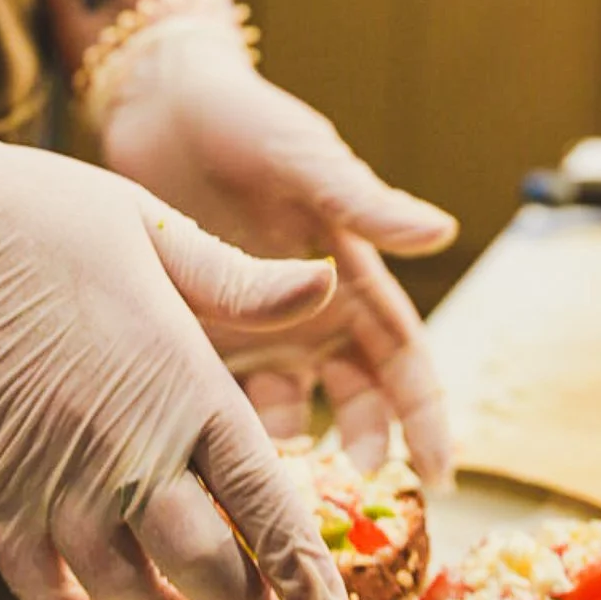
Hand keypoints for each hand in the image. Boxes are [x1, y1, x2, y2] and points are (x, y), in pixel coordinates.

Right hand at [0, 128, 349, 599]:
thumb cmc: (43, 214)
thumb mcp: (155, 229)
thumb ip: (241, 281)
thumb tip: (329, 285)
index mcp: (181, 381)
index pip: (265, 501)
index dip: (306, 572)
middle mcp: (125, 446)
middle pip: (206, 567)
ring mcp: (53, 480)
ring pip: (130, 595)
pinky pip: (41, 591)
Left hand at [96, 24, 459, 483]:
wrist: (157, 103)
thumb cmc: (244, 120)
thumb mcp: (304, 159)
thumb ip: (362, 201)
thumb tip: (443, 231)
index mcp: (349, 276)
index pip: (404, 359)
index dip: (426, 418)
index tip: (437, 475)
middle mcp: (308, 314)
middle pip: (356, 401)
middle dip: (363, 451)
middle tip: (351, 497)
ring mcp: (251, 329)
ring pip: (287, 413)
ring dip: (288, 454)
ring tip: (276, 486)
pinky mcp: (192, 333)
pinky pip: (215, 399)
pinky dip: (220, 434)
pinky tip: (209, 463)